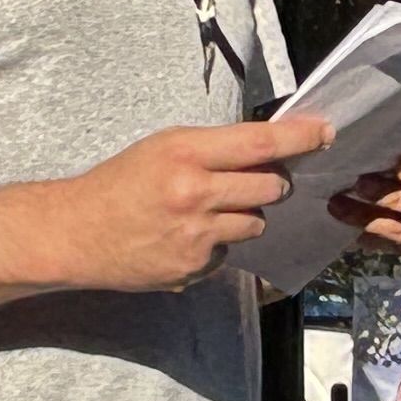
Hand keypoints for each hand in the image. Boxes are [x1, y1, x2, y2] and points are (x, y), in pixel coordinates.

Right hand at [63, 116, 336, 290]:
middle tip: (251, 180)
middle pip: (271, 187)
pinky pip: (228, 253)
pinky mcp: (193, 268)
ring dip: (243, 216)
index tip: (325, 132)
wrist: (75, 233)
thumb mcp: (163, 148)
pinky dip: (216, 245)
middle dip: (271, 183)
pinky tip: (184, 238)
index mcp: (185, 153)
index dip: (300, 137)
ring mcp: (196, 235)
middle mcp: (195, 193)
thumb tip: (268, 150)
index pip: (260, 142)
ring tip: (205, 211)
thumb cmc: (119, 184)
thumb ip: (213, 149)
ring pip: (255, 223)